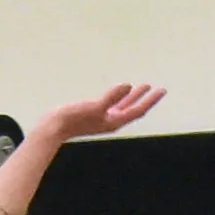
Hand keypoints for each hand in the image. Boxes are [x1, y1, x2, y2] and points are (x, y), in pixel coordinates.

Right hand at [40, 82, 166, 145]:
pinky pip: (114, 105)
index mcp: (114, 121)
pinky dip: (121, 98)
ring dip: (134, 98)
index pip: (137, 110)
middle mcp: (112, 122)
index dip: (150, 100)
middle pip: (134, 109)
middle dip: (146, 99)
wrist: (53, 128)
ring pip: (124, 107)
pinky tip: (121, 92)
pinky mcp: (95, 115)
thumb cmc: (73, 118)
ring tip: (143, 88)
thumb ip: (112, 97)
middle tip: (159, 89)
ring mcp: (104, 119)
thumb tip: (128, 86)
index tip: (161, 90)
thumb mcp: (94, 106)